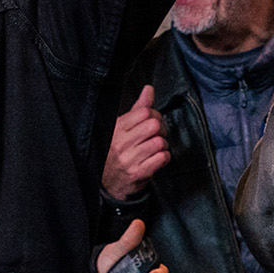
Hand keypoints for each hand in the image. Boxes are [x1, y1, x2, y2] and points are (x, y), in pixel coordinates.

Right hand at [103, 84, 169, 200]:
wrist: (108, 184)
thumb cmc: (117, 151)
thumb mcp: (123, 128)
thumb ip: (137, 109)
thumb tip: (149, 89)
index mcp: (117, 128)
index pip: (144, 112)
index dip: (154, 115)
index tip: (153, 122)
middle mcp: (121, 142)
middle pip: (154, 125)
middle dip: (161, 129)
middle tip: (157, 135)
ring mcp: (129, 159)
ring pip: (160, 142)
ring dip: (163, 145)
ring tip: (155, 148)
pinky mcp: (138, 173)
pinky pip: (162, 158)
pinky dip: (164, 157)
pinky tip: (157, 158)